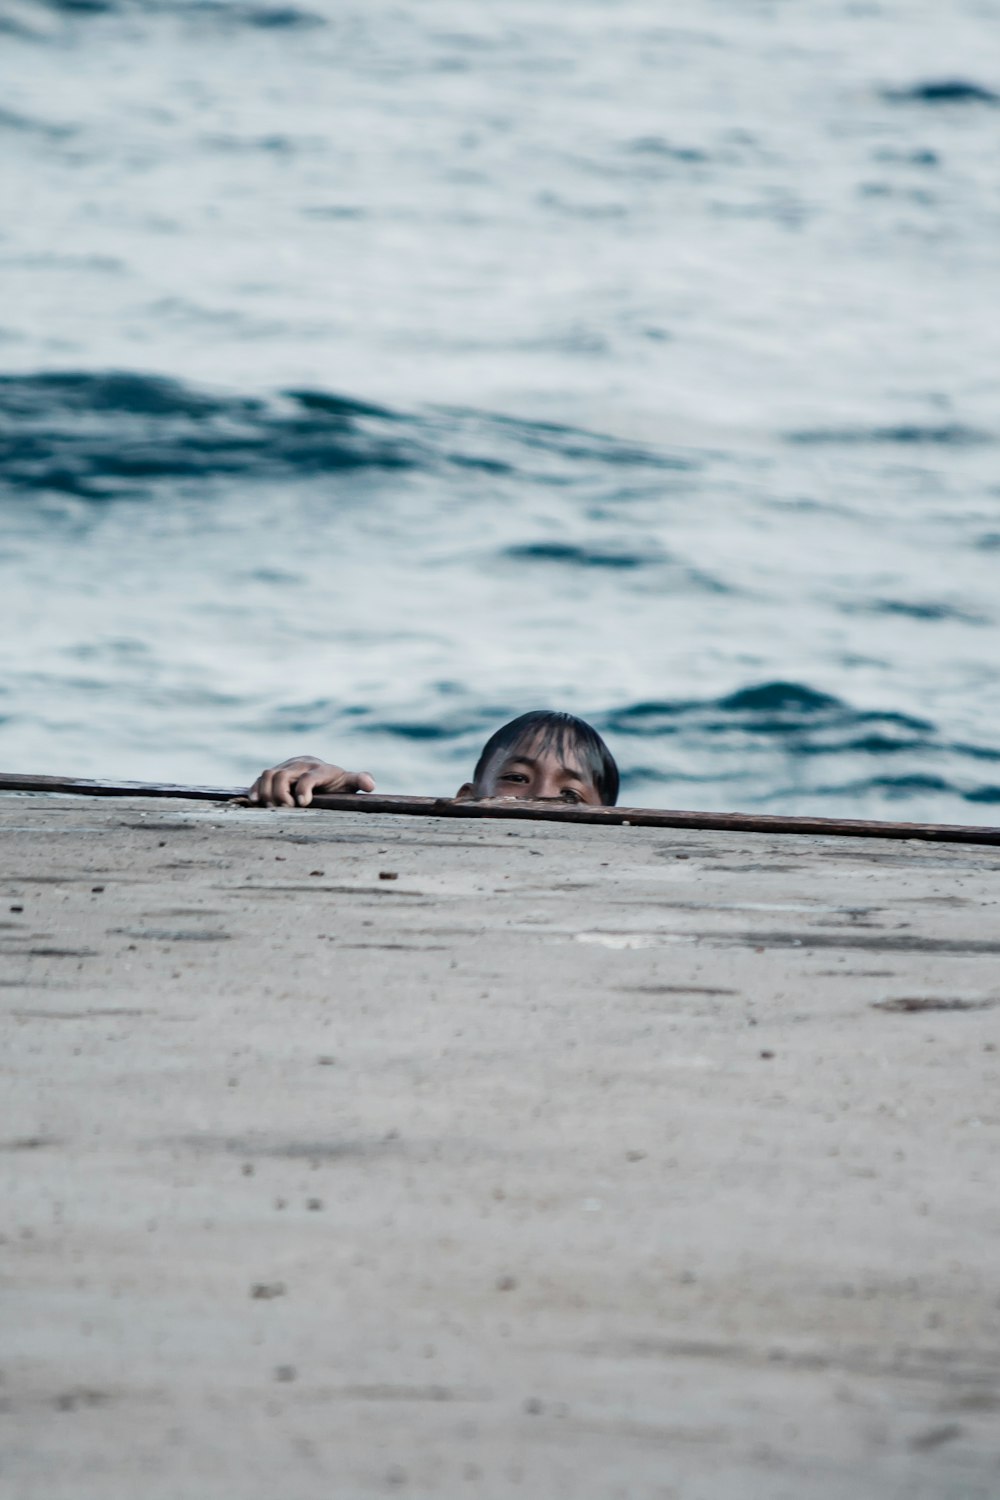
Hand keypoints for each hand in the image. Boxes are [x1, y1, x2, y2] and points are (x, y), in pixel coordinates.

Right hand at [246, 756, 375, 807]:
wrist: (321, 773)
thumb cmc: (337, 783)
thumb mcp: (348, 783)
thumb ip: (359, 781)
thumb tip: (370, 785)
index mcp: (319, 769)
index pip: (309, 776)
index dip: (303, 789)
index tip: (303, 804)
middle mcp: (300, 765)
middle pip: (282, 775)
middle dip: (281, 795)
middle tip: (286, 810)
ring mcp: (285, 768)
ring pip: (268, 774)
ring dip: (266, 792)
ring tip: (272, 809)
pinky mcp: (274, 774)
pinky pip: (259, 778)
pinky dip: (255, 788)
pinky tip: (254, 801)